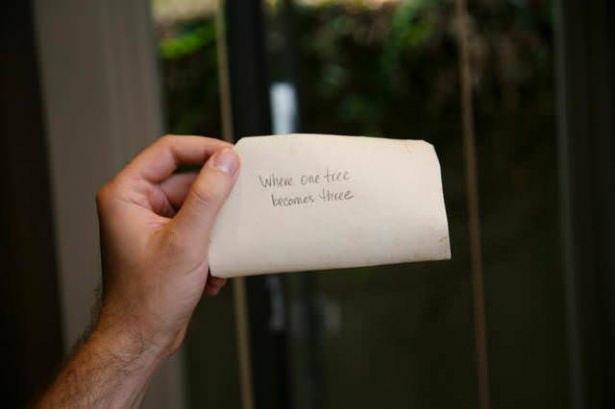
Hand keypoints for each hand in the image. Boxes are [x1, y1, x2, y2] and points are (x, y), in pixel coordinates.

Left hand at [94, 135, 239, 357]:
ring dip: (214, 229)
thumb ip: (208, 195)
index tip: (234, 156)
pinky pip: (196, 227)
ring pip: (195, 206)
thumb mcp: (186, 241)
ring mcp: (150, 223)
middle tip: (240, 204)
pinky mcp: (165, 241)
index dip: (203, 148)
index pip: (168, 151)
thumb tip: (226, 160)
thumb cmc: (149, 297)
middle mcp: (135, 204)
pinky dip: (209, 246)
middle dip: (215, 201)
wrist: (141, 339)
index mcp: (127, 194)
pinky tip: (211, 272)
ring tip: (220, 249)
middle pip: (186, 180)